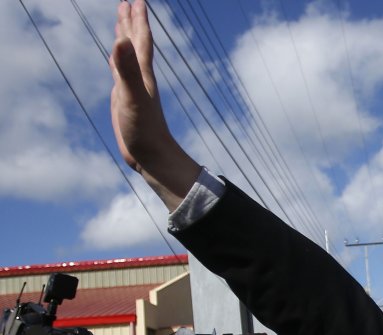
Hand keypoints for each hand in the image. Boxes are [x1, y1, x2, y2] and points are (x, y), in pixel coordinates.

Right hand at [109, 0, 198, 207]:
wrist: (152, 157)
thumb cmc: (145, 130)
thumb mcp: (132, 97)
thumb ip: (126, 69)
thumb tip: (121, 40)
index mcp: (142, 74)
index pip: (141, 40)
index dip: (139, 20)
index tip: (135, 0)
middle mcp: (139, 77)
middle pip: (136, 44)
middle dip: (132, 23)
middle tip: (127, 2)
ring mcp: (133, 88)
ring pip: (128, 56)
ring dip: (126, 38)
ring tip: (121, 23)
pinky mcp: (126, 100)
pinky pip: (121, 74)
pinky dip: (118, 61)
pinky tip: (116, 58)